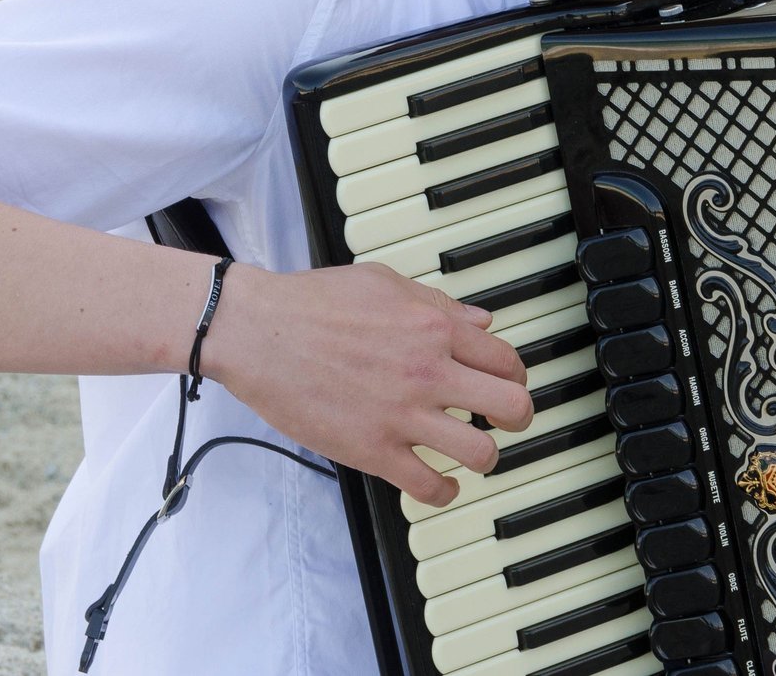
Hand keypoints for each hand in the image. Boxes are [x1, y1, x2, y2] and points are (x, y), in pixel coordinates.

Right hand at [200, 261, 532, 507]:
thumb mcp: (384, 284)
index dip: (514, 376)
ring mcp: (402, 414)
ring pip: (481, 452)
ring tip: (473, 453)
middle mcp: (428, 372)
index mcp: (434, 328)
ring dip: (485, 457)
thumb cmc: (312, 303)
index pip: (507, 360)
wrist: (257, 332)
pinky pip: (429, 486)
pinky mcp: (372, 450)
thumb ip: (437, 303)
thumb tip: (481, 323)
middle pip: (512, 407)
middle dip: (517, 417)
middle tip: (506, 421)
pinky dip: (445, 492)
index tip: (505, 384)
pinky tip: (442, 485)